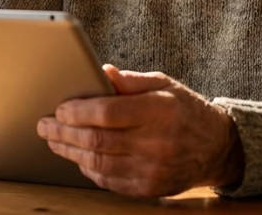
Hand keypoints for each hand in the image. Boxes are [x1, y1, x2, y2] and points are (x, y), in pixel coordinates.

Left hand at [36, 64, 242, 197]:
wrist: (217, 147)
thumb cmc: (186, 110)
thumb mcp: (164, 84)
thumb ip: (131, 81)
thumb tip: (100, 72)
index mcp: (158, 111)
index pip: (107, 113)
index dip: (77, 111)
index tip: (59, 108)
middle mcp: (155, 143)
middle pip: (96, 139)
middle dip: (63, 132)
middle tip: (44, 125)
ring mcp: (152, 170)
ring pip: (98, 162)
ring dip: (69, 151)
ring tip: (53, 140)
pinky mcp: (149, 189)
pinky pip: (109, 180)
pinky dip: (89, 168)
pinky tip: (78, 157)